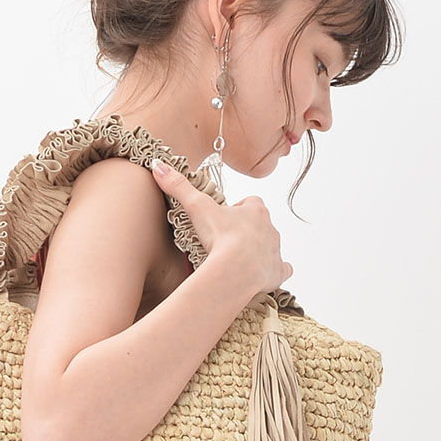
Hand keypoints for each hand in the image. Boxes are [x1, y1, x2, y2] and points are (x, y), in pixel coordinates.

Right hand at [149, 159, 292, 296]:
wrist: (237, 270)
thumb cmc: (221, 237)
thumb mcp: (197, 207)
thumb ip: (179, 187)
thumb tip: (158, 165)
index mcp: (256, 210)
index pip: (251, 203)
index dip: (238, 209)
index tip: (223, 218)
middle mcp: (270, 228)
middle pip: (261, 225)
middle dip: (247, 230)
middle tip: (226, 240)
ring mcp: (276, 251)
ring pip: (271, 246)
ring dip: (258, 250)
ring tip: (237, 259)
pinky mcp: (277, 272)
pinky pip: (282, 270)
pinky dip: (274, 271)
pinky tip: (261, 275)